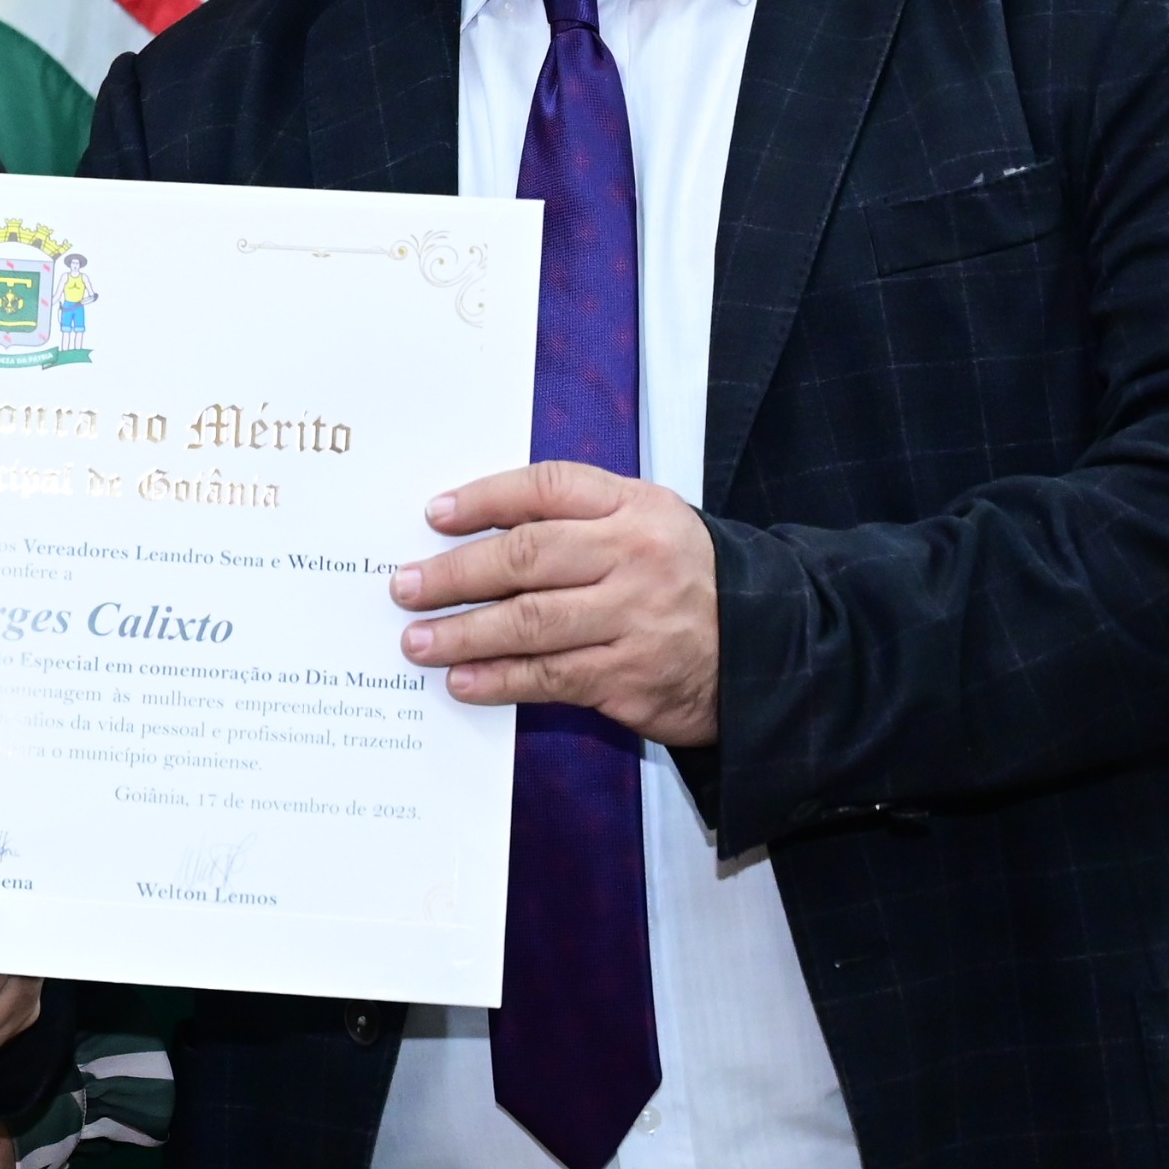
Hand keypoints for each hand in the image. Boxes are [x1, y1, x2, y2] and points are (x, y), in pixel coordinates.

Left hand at [391, 460, 719, 742]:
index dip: (485, 498)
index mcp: (636, 507)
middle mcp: (636, 557)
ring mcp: (635, 619)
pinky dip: (498, 679)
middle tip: (404, 586)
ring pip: (530, 621)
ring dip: (463, 632)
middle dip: (455, 573)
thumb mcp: (645, 525)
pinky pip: (549, 676)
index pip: (548, 488)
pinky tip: (462, 680)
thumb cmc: (682, 580)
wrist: (764, 648)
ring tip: (417, 640)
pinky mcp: (630, 676)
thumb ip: (574, 519)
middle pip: (527, 556)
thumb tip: (470, 531)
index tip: (433, 515)